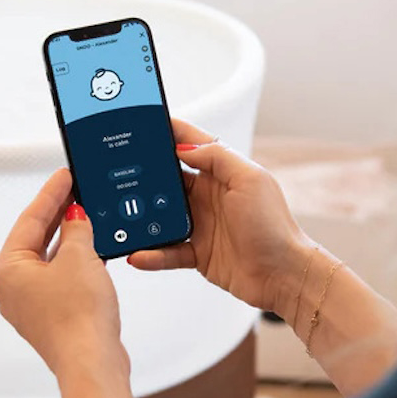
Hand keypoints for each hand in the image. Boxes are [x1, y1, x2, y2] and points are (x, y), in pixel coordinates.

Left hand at [0, 167, 127, 377]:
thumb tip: (76, 216)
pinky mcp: (52, 319)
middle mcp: (12, 289)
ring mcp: (31, 306)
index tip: (65, 176)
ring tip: (89, 219)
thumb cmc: (79, 315)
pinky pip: (61, 282)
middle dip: (58, 217)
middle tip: (76, 192)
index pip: (30, 220)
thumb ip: (77, 231)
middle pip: (35, 241)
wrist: (91, 362)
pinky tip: (94, 256)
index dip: (51, 195)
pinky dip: (76, 265)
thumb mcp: (81, 258)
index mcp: (7, 270)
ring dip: (70, 242)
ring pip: (49, 262)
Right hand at [127, 118, 309, 314]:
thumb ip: (218, 157)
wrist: (284, 275)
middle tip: (112, 171)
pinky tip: (137, 253)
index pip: (188, 144)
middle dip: (141, 175)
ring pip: (160, 215)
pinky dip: (151, 253)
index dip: (165, 132)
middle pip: (167, 180)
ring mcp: (202, 225)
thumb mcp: (250, 180)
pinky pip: (166, 251)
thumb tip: (184, 145)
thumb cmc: (274, 226)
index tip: (137, 122)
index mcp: (222, 173)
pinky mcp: (197, 253)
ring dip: (140, 216)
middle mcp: (209, 196)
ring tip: (117, 216)